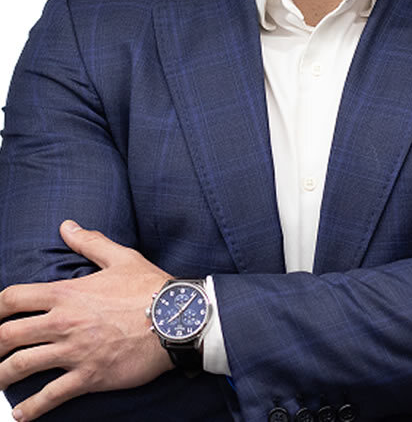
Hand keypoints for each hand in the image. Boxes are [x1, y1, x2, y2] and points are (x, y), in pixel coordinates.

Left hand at [0, 221, 173, 420]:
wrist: (176, 319)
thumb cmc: (149, 287)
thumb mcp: (120, 257)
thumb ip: (89, 242)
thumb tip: (67, 226)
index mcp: (67, 293)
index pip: (14, 298)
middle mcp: (64, 323)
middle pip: (8, 335)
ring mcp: (74, 352)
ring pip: (21, 366)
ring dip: (1, 377)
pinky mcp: (89, 376)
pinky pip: (51, 396)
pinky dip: (31, 408)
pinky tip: (21, 415)